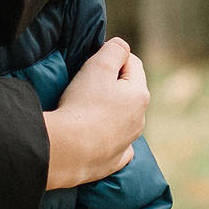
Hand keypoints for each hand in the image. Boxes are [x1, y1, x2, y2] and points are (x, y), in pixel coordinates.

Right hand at [44, 37, 146, 188]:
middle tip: (84, 85)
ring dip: (109, 111)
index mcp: (140, 95)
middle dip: (111, 84)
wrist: (68, 151)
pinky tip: (95, 136)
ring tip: (83, 110)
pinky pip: (116, 145)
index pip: (133, 63)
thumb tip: (122, 47)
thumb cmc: (83, 104)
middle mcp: (140, 120)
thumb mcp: (98, 65)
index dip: (113, 57)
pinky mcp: (114, 161)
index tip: (92, 62)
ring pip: (122, 119)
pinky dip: (108, 138)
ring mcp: (128, 142)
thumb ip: (115, 49)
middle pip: (128, 92)